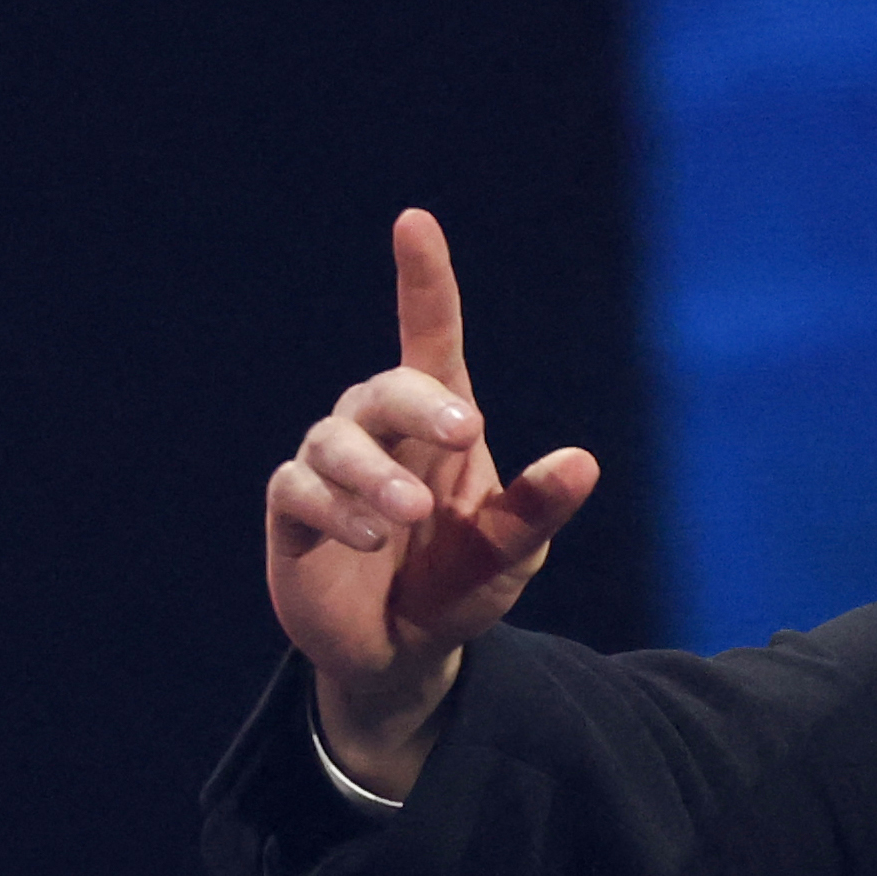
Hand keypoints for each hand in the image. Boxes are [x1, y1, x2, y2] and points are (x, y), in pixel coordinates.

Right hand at [261, 209, 603, 793]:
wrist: (403, 653)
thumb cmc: (460, 585)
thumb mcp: (510, 553)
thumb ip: (536, 510)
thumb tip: (583, 462)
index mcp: (437, 423)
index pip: (427, 336)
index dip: (422, 280)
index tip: (414, 222)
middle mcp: (379, 432)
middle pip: (386, 389)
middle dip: (420, 404)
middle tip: (465, 431)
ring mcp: (329, 468)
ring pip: (335, 440)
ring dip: (375, 476)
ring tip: (411, 516)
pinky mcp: (293, 514)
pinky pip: (300, 491)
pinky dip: (336, 510)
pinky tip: (371, 539)